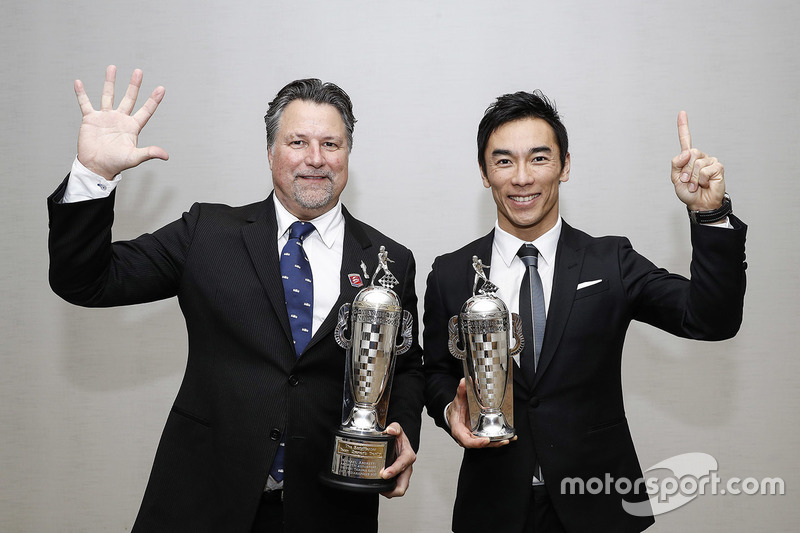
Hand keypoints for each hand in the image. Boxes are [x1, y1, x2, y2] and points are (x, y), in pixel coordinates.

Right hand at [75, 65, 167, 179]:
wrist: (96, 167)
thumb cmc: (116, 163)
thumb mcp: (134, 157)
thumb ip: (149, 153)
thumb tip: (166, 155)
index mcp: (132, 127)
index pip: (146, 111)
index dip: (153, 100)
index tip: (161, 89)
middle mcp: (120, 119)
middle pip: (129, 98)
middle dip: (134, 85)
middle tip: (138, 71)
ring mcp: (105, 117)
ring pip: (108, 95)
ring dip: (110, 82)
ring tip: (112, 67)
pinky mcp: (90, 119)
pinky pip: (85, 103)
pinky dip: (81, 93)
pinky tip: (78, 82)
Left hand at [380, 422, 415, 497]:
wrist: (400, 442)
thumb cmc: (399, 438)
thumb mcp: (397, 429)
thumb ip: (395, 428)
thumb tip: (391, 430)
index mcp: (408, 455)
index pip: (403, 465)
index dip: (394, 471)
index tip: (384, 474)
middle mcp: (407, 467)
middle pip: (403, 485)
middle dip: (392, 489)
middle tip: (381, 488)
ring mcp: (403, 474)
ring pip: (399, 489)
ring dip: (389, 492)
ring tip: (378, 488)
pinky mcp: (398, 478)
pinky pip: (394, 488)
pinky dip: (387, 490)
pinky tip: (380, 486)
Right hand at [446, 378, 514, 448]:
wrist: (455, 413)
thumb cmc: (456, 410)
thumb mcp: (458, 400)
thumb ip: (461, 391)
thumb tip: (464, 382)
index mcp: (458, 430)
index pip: (466, 441)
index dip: (477, 443)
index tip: (486, 440)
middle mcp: (466, 436)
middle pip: (479, 444)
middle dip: (492, 443)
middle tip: (503, 440)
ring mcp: (474, 436)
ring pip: (486, 443)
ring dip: (498, 442)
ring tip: (509, 439)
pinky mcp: (480, 435)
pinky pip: (489, 439)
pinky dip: (499, 439)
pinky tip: (509, 437)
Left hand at [670, 111, 724, 210]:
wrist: (699, 204)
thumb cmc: (688, 192)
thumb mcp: (675, 178)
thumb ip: (676, 164)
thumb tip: (687, 152)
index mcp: (688, 158)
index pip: (686, 139)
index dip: (683, 126)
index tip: (682, 112)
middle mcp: (700, 156)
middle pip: (689, 153)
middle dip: (685, 170)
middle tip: (687, 181)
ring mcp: (710, 161)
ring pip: (696, 163)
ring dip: (692, 178)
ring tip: (695, 185)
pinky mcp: (718, 167)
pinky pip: (705, 170)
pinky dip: (701, 180)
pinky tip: (704, 184)